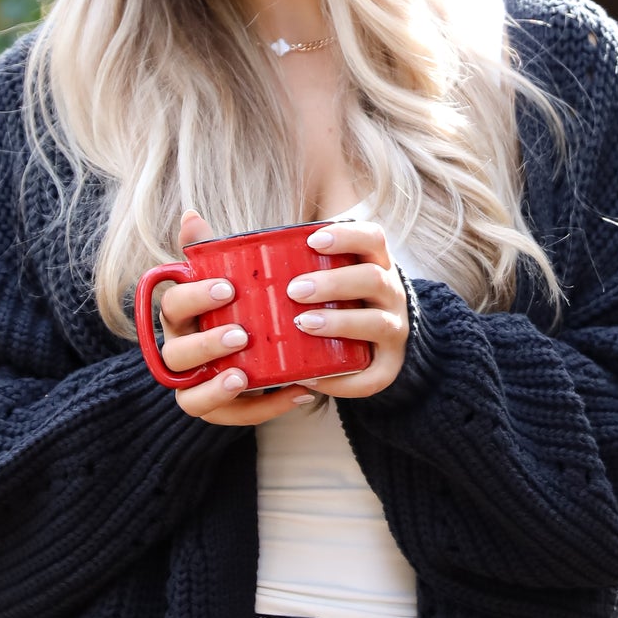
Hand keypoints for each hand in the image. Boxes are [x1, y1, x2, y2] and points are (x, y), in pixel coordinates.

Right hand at [161, 209, 320, 427]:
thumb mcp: (226, 277)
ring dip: (218, 387)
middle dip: (206, 345)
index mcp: (181, 317)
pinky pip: (236, 416)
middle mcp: (180, 353)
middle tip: (240, 335)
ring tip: (246, 375)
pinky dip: (265, 408)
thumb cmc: (237, 305)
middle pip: (177, 354)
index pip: (172, 305)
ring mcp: (196, 385)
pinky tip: (298, 392)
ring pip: (191, 396)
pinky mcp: (220, 410)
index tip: (228, 288)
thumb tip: (191, 213)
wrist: (257, 346)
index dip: (195, 297)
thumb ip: (210, 251)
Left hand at [283, 216, 409, 398]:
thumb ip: (297, 260)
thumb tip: (223, 244)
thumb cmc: (339, 300)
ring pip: (377, 323)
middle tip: (294, 290)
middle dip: (334, 283)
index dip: (347, 236)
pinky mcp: (389, 366)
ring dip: (339, 322)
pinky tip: (312, 377)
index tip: (313, 241)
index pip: (373, 239)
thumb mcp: (333, 274)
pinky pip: (373, 376)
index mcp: (377, 265)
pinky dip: (342, 380)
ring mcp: (394, 330)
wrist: (378, 342)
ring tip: (303, 323)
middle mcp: (392, 295)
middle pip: (374, 280)